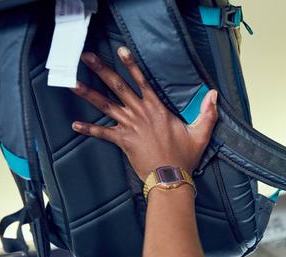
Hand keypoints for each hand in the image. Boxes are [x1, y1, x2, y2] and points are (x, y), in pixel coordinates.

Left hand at [71, 46, 217, 179]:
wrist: (170, 177)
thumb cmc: (185, 156)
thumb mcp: (200, 133)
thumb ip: (208, 113)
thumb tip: (214, 94)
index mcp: (157, 108)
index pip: (142, 81)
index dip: (131, 65)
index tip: (120, 50)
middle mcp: (140, 113)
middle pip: (117, 87)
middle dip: (101, 70)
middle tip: (86, 56)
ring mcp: (129, 126)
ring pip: (105, 105)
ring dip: (87, 93)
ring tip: (71, 83)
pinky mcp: (122, 141)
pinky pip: (102, 133)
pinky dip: (88, 129)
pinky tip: (74, 125)